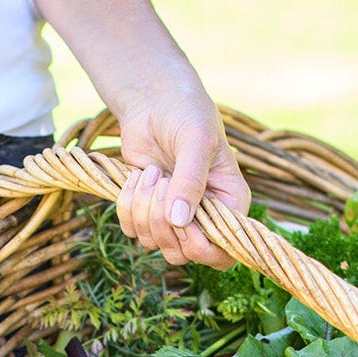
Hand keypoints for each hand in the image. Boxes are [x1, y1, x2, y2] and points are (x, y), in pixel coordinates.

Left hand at [114, 91, 250, 268]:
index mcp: (230, 205)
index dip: (200, 247)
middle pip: (182, 255)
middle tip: (161, 180)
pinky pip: (131, 230)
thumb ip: (190, 181)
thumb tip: (178, 221)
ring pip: (153, 243)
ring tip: (150, 171)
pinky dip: (127, 206)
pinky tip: (136, 176)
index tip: (181, 218)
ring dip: (143, 208)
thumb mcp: (196, 141)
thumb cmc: (187, 113)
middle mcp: (204, 218)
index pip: (223, 254)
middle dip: (162, 223)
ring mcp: (173, 218)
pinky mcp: (146, 211)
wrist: (154, 102)